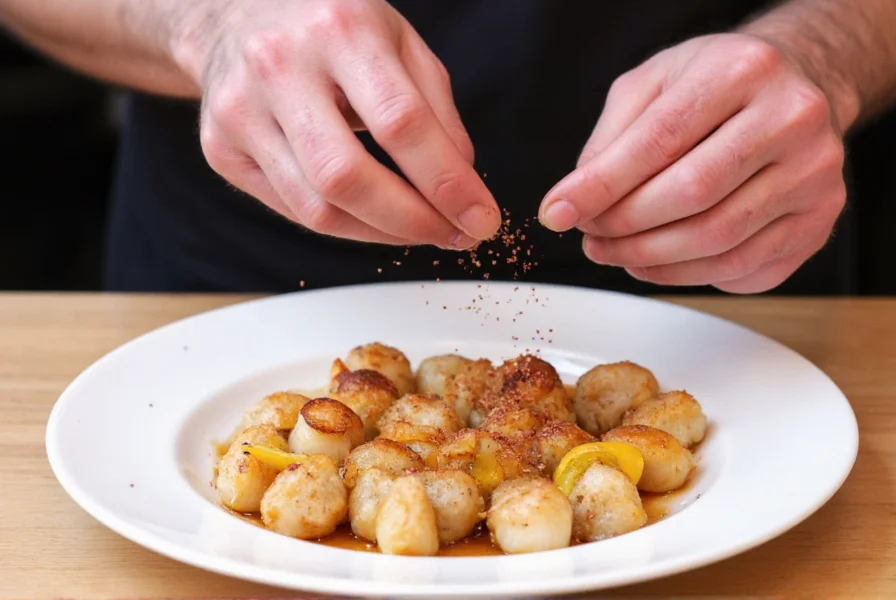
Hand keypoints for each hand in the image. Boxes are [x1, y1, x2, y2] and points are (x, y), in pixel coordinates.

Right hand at [186, 0, 499, 247]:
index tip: (480, 218)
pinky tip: (373, 218)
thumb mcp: (397, 40)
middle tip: (452, 235)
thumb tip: (461, 184)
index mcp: (340, 29)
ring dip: (381, 233)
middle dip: (412, 222)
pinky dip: (344, 224)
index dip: (447, 183)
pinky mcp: (220, 149)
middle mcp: (280, 67)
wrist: (233, 13)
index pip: (401, 122)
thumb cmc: (329, 27)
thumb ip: (436, 107)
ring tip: (418, 229)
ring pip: (317, 207)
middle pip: (348, 177)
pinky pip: (293, 209)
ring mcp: (240, 111)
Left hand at [539, 34, 847, 292]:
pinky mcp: (819, 221)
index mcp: (742, 71)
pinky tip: (656, 263)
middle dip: (624, 227)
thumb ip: (610, 138)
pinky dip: (686, 275)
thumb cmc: (716, 85)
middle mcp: (790, 119)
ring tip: (614, 252)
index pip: (659, 141)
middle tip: (591, 237)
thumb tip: (575, 202)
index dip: (600, 186)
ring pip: (717, 240)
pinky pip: (742, 267)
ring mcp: (814, 174)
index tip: (558, 213)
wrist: (796, 88)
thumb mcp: (653, 84)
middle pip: (691, 195)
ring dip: (650, 259)